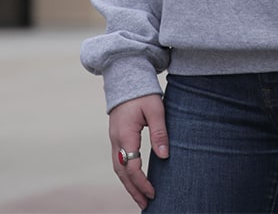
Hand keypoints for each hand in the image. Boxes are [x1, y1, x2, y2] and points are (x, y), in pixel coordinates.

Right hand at [108, 94, 168, 209]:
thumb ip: (160, 132)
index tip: (154, 192)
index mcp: (125, 134)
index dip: (142, 182)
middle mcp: (116, 139)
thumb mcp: (156, 109)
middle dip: (133, 190)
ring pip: (118, 168)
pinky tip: (134, 180)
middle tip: (146, 204)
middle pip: (122, 172)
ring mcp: (114, 138)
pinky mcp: (116, 136)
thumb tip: (164, 155)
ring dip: (128, 184)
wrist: (125, 76)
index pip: (132, 166)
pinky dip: (125, 174)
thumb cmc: (142, 92)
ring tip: (140, 198)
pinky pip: (118, 161)